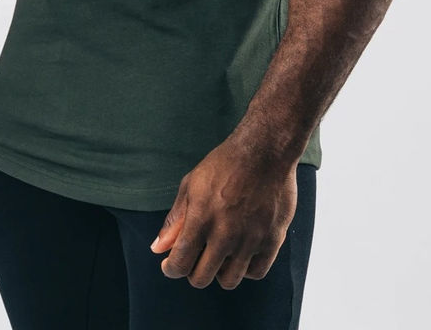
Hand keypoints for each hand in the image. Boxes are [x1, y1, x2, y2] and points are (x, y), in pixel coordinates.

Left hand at [149, 131, 297, 289]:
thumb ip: (175, 220)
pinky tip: (242, 253)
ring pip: (229, 280)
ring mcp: (250, 239)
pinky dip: (246, 269)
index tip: (172, 264)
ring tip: (220, 254)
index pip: (179, 264)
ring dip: (220, 272)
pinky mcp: (272, 239)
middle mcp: (225, 234)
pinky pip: (256, 272)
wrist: (265, 150)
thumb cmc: (225, 164)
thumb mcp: (191, 185)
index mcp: (201, 219)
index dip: (171, 269)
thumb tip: (158, 249)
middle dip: (193, 271)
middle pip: (201, 278)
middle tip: (196, 258)